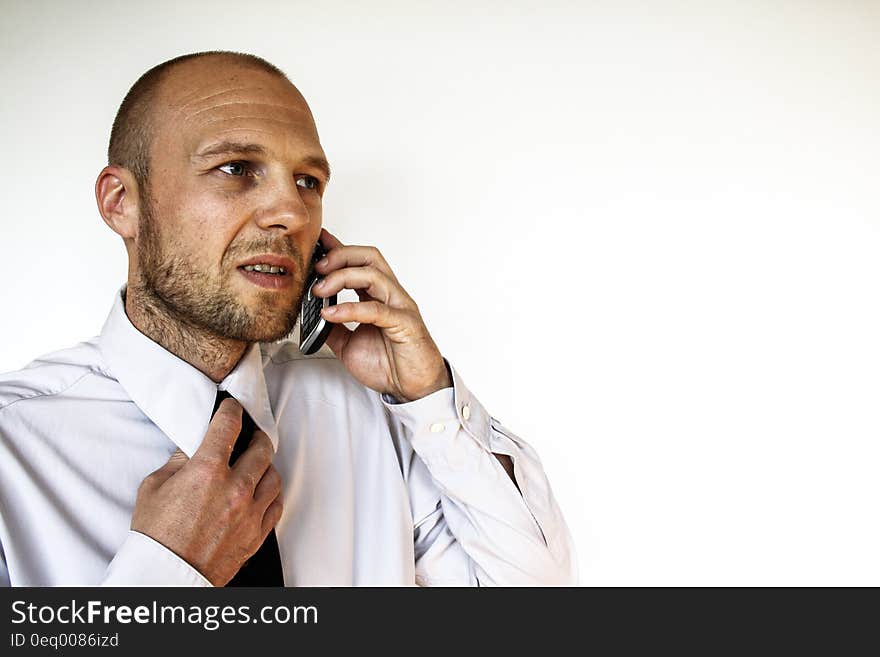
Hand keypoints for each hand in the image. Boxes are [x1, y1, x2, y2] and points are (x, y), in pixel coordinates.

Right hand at [130, 398, 282, 585]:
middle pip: (262, 448)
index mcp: (207, 471)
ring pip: (274, 476)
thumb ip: (178, 461)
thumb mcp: (154, 487)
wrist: (165, 577)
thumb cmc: (155, 535)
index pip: (229, 426)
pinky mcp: (256, 534)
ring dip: (266, 467)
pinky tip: (261, 493)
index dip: (232, 411)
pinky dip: (270, 495)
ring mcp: (249, 512)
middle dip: (257, 436)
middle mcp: (235, 488)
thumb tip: (192, 445)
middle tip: (251, 434)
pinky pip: (276, 506)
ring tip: (256, 465)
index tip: (233, 408)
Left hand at [312, 228, 451, 401]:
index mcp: (378, 296)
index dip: (338, 248)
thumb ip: (332, 328)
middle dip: (340, 256)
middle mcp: (391, 295)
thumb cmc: (389, 364)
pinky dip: (350, 308)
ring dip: (341, 277)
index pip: (359, 262)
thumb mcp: (348, 345)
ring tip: (319, 290)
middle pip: (369, 257)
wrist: (413, 388)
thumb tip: (309, 317)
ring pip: (373, 275)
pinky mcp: (405, 324)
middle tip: (315, 267)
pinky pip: (376, 309)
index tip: (316, 241)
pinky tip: (331, 314)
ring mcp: (400, 307)